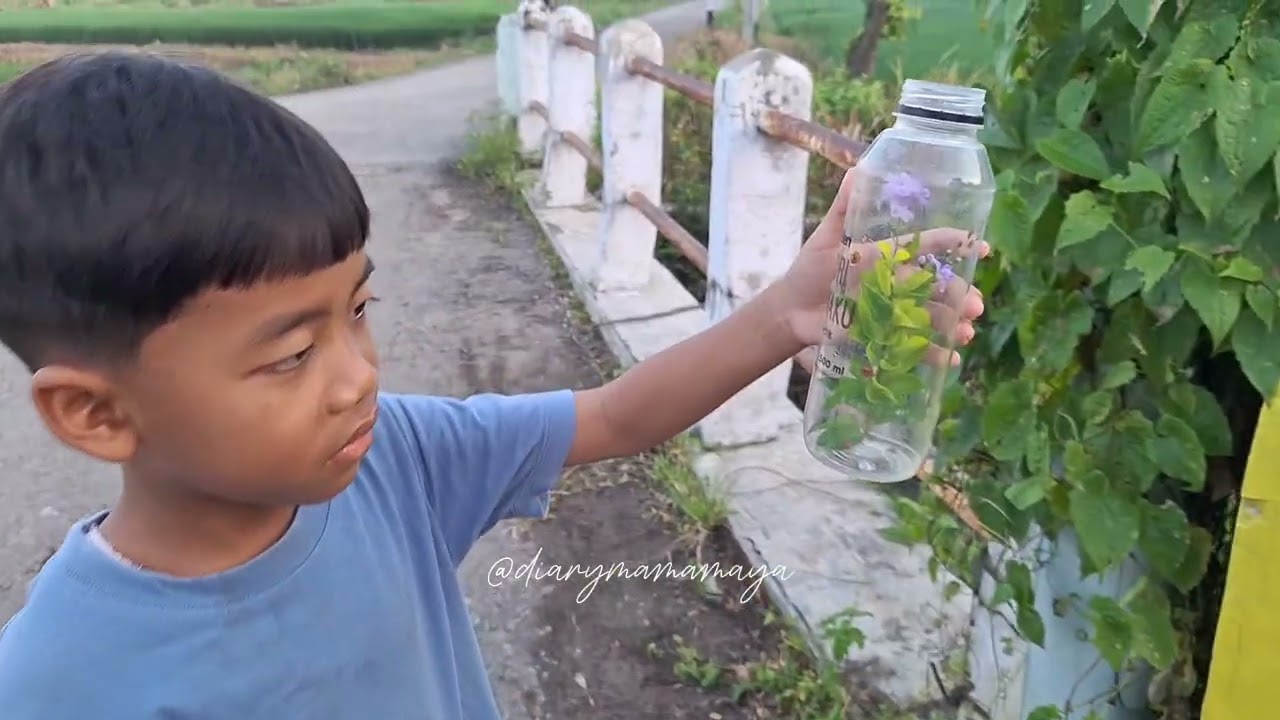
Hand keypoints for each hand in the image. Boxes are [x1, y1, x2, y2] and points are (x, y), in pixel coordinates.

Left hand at [777, 169, 989, 365]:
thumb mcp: (828, 235)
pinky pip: (914, 347)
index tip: (980, 246)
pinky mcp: (884, 335)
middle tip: (975, 304)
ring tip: (965, 333)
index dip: (955, 244)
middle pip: (938, 287)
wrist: (790, 309)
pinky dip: (933, 355)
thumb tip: (858, 167)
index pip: (929, 246)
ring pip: (932, 317)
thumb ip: (845, 205)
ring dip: (953, 325)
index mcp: (890, 254)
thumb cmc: (810, 269)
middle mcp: (898, 282)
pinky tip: (949, 360)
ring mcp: (894, 311)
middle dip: (960, 295)